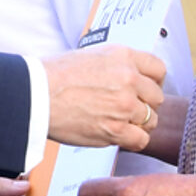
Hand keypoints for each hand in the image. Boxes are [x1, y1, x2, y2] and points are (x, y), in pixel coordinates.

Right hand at [43, 45, 164, 151]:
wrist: (36, 94)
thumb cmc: (56, 75)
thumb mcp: (92, 55)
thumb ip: (117, 64)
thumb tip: (132, 75)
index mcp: (123, 56)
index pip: (158, 69)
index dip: (152, 82)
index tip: (144, 89)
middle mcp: (128, 78)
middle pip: (157, 97)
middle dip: (145, 104)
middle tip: (128, 108)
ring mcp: (124, 105)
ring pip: (151, 119)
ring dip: (138, 123)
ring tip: (120, 122)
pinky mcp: (116, 129)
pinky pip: (141, 139)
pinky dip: (132, 140)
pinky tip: (119, 135)